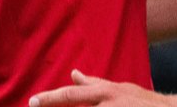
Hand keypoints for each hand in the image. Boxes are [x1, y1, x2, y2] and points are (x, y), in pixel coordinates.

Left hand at [30, 70, 172, 106]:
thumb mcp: (120, 89)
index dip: (51, 98)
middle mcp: (109, 103)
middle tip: (36, 106)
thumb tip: (74, 73)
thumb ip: (95, 83)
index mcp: (106, 93)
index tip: (32, 102)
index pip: (72, 94)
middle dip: (56, 104)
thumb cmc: (144, 102)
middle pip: (77, 102)